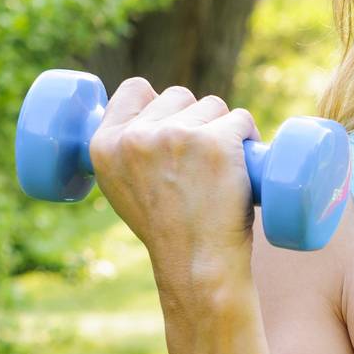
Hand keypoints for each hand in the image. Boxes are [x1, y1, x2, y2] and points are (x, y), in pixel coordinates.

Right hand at [87, 78, 262, 291]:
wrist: (197, 264)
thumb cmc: (168, 231)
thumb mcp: (123, 188)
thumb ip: (128, 152)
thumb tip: (150, 121)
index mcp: (104, 145)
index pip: (135, 88)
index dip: (159, 102)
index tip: (173, 122)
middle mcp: (137, 136)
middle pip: (179, 95)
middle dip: (196, 119)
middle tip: (201, 161)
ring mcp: (177, 136)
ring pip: (213, 105)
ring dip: (223, 127)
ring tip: (221, 168)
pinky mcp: (217, 142)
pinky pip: (241, 118)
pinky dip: (249, 135)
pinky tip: (245, 160)